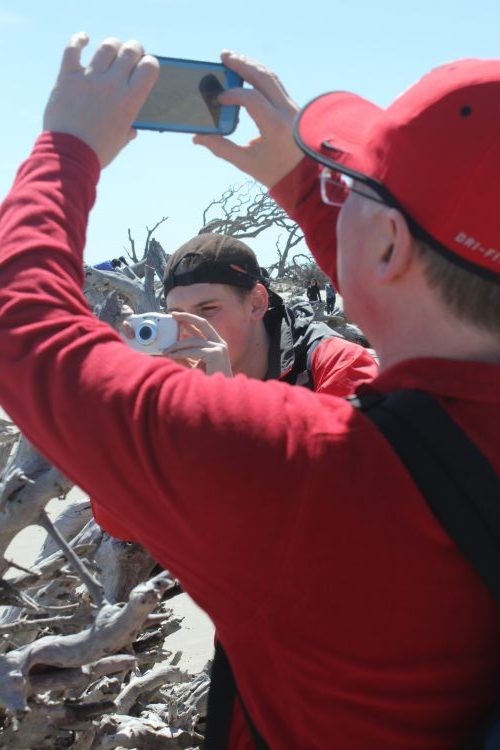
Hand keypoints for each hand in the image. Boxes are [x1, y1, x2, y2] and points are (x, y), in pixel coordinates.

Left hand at [43, 33, 158, 167]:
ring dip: (112, 46)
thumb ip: (128, 130)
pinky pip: (73, 49)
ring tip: (111, 50)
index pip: (149, 66)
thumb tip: (132, 130)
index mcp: (130, 100)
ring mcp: (89, 79)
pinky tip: (84, 39)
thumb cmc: (97, 152)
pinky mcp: (67, 77)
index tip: (145, 66)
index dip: (149, 63)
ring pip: (106, 47)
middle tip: (131, 55)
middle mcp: (113, 84)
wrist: (69, 156)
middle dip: (134, 49)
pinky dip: (79, 41)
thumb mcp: (119, 141)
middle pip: (130, 51)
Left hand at [163, 312, 232, 375]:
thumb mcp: (193, 364)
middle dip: (187, 317)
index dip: (190, 320)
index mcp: (216, 345)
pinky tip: (171, 356)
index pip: (202, 327)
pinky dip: (180, 353)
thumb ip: (185, 355)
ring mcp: (219, 348)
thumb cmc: (206, 382)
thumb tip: (169, 348)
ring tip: (165, 350)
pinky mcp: (215, 354)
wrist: (217, 395)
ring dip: (177, 345)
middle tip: (173, 314)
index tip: (177, 316)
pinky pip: (193, 351)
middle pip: (202, 323)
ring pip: (193, 341)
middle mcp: (219, 344)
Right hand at [193, 51, 303, 187]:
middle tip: (223, 56)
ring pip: (271, 77)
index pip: (252, 99)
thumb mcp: (247, 163)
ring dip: (251, 65)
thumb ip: (221, 149)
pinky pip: (275, 84)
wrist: (307, 176)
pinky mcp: (293, 107)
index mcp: (275, 127)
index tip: (219, 99)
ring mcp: (292, 107)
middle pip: (264, 77)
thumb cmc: (277, 172)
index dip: (233, 94)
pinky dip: (259, 75)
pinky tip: (246, 72)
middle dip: (242, 64)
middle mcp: (287, 112)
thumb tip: (198, 138)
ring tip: (232, 59)